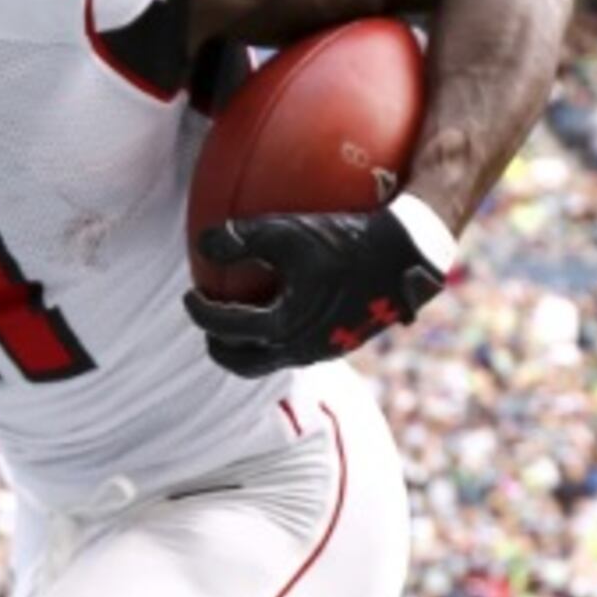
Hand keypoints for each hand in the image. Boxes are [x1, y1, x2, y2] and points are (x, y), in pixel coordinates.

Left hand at [182, 202, 450, 377]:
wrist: (405, 255)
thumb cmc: (345, 240)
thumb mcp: (288, 231)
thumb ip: (241, 238)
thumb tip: (202, 244)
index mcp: (285, 327)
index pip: (227, 330)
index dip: (201, 313)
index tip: (190, 295)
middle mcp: (303, 348)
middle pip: (246, 365)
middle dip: (221, 348)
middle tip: (208, 325)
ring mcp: (325, 349)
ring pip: (274, 361)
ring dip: (251, 346)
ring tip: (242, 319)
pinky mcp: (343, 342)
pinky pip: (299, 348)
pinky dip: (279, 337)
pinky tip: (284, 306)